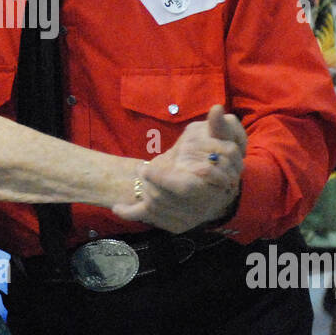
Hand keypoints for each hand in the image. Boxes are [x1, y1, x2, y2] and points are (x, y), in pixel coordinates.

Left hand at [114, 105, 244, 232]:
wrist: (214, 192)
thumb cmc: (215, 161)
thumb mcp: (218, 141)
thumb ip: (218, 127)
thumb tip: (217, 108)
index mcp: (210, 190)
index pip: (181, 188)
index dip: (161, 179)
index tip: (145, 169)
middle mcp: (198, 210)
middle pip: (162, 197)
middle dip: (150, 183)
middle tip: (143, 170)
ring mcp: (185, 220)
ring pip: (153, 208)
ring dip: (142, 194)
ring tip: (139, 179)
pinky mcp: (174, 226)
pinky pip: (149, 221)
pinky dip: (129, 213)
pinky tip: (116, 208)